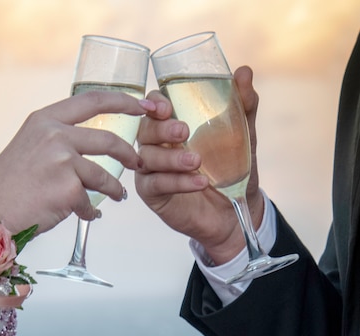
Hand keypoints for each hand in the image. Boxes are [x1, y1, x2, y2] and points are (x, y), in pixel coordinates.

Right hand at [0, 92, 154, 235]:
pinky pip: (91, 202)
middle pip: (109, 140)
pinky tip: (88, 214)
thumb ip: (57, 137)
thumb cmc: (9, 184)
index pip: (93, 100)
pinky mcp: (68, 189)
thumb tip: (88, 141)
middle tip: (138, 162)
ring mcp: (63, 161)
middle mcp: (55, 135)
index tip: (142, 105)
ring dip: (115, 189)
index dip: (123, 101)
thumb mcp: (31, 144)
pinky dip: (91, 212)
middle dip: (129, 153)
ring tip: (117, 196)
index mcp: (46, 119)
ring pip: (105, 176)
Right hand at [135, 66, 263, 263]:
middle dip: (161, 129)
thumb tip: (244, 71)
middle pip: (144, 129)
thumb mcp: (242, 136)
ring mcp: (151, 169)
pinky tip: (199, 182)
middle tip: (184, 131)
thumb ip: (243, 106)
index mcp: (172, 125)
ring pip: (148, 157)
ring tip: (197, 161)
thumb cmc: (231, 169)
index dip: (154, 103)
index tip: (166, 106)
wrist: (235, 211)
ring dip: (171, 158)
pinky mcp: (152, 193)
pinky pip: (155, 184)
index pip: (152, 106)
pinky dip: (176, 182)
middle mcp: (157, 144)